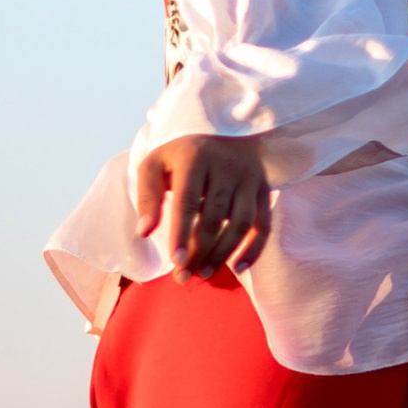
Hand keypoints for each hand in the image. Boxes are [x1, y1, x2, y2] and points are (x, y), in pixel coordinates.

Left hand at [132, 133, 274, 277]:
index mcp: (194, 157)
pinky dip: (254, 248)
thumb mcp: (156, 165)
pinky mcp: (263, 189)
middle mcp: (226, 165)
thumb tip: (143, 233)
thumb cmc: (181, 156)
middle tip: (183, 276)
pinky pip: (264, 224)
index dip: (181, 233)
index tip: (175, 261)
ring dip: (223, 253)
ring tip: (203, 273)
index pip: (188, 201)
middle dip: (199, 251)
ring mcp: (248, 177)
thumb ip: (147, 197)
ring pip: (241, 223)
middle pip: (214, 217)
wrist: (221, 132)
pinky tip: (238, 267)